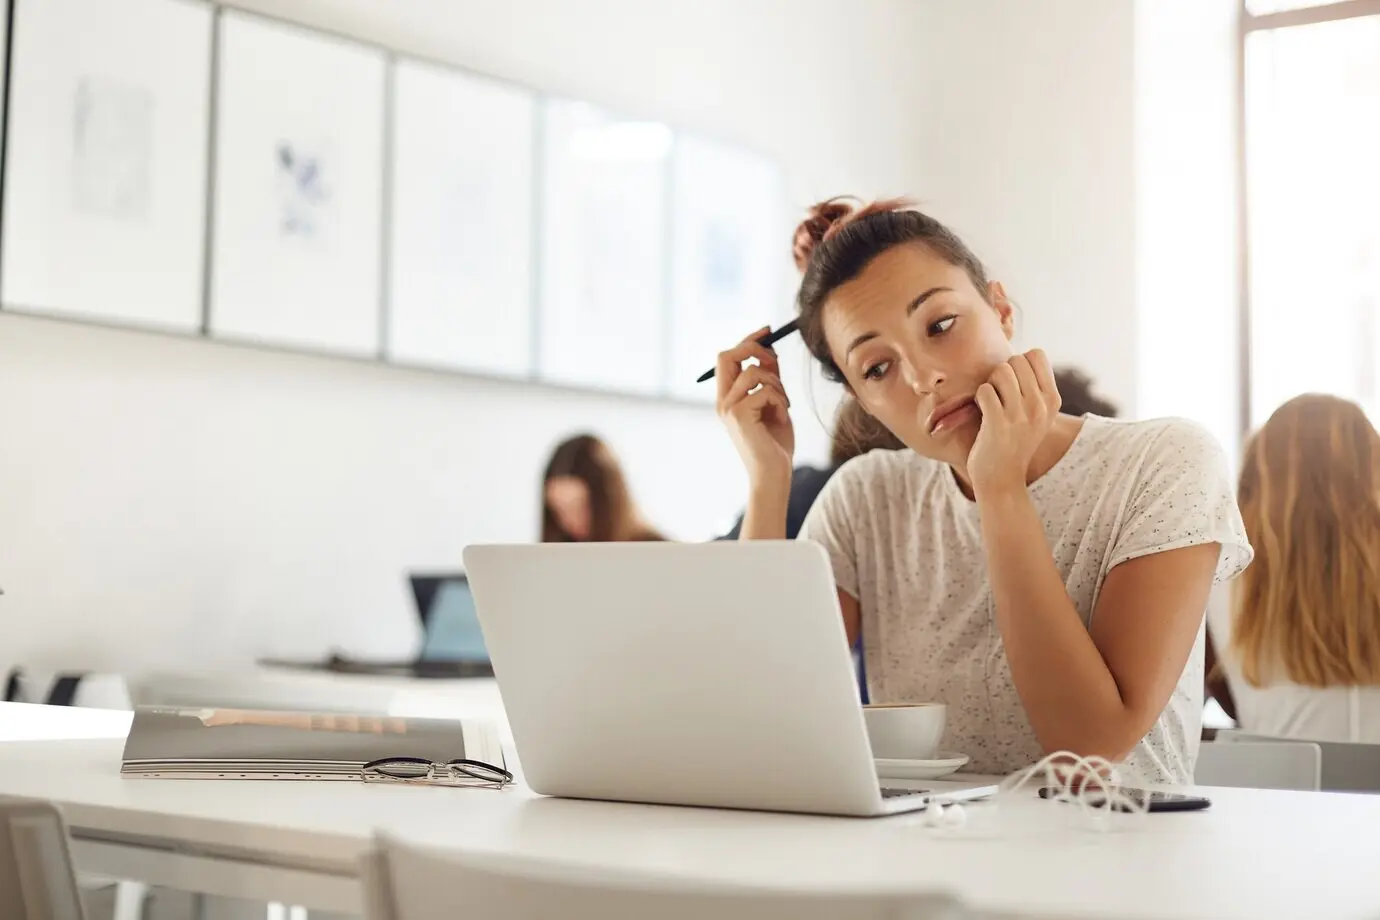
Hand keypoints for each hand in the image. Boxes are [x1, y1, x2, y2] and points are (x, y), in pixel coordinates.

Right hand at [716, 327, 794, 484]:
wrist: (774, 474)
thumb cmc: (775, 443)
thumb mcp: (774, 403)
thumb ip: (770, 379)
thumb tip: (770, 351)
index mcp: (728, 397)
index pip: (728, 358)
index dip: (748, 340)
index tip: (767, 331)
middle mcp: (723, 401)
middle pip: (727, 355)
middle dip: (753, 348)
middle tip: (773, 357)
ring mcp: (729, 408)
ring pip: (753, 372)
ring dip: (776, 383)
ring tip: (784, 404)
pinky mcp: (739, 416)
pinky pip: (765, 390)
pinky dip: (781, 401)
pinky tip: (783, 418)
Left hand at [968, 349, 1060, 496]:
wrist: (1002, 478)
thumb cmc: (1013, 440)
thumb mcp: (1036, 414)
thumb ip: (1034, 386)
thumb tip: (1021, 355)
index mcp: (1052, 400)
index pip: (1036, 354)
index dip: (1018, 363)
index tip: (1013, 383)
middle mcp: (1041, 406)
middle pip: (1016, 360)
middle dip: (1001, 372)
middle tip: (998, 394)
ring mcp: (1021, 415)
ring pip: (1001, 371)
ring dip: (990, 383)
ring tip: (991, 402)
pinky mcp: (999, 424)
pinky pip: (985, 390)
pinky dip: (979, 397)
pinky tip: (982, 411)